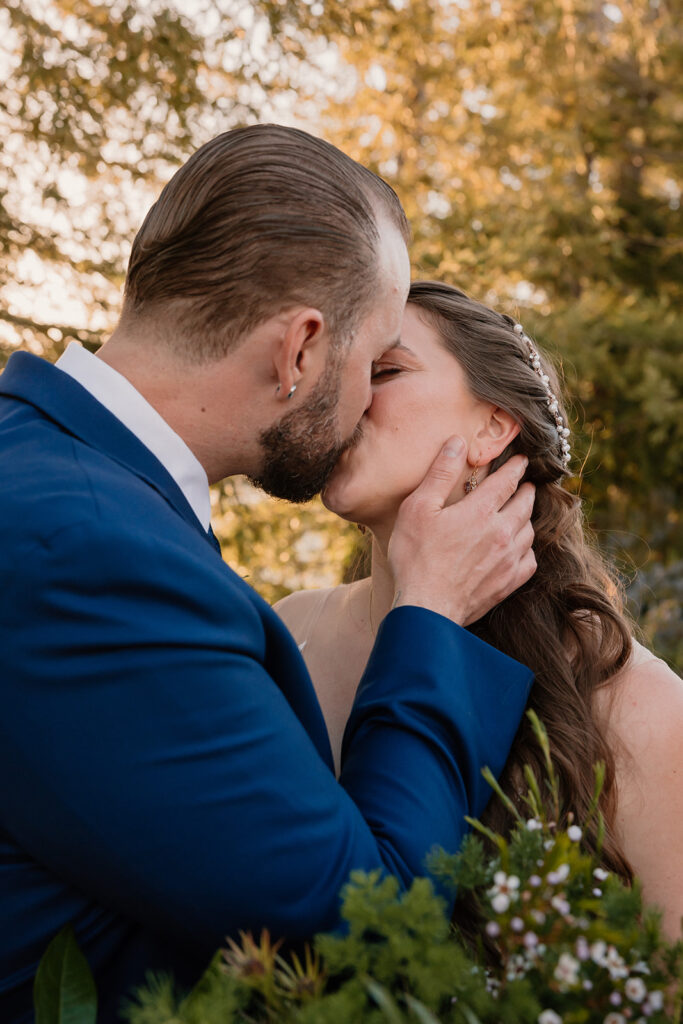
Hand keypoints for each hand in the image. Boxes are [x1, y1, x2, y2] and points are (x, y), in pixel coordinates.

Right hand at [388, 436, 535, 625]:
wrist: (427, 608)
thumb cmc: (416, 557)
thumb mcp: (418, 508)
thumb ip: (440, 474)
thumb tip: (458, 443)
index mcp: (480, 511)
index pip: (507, 481)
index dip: (517, 467)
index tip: (523, 460)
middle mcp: (501, 533)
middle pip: (525, 504)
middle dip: (526, 490)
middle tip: (525, 484)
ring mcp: (508, 560)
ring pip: (529, 531)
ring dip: (527, 518)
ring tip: (521, 513)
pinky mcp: (507, 583)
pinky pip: (530, 561)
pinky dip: (528, 550)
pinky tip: (519, 549)